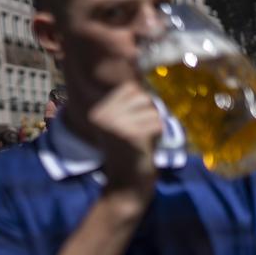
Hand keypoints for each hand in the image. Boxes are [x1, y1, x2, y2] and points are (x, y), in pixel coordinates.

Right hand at [90, 82, 162, 204]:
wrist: (126, 184)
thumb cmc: (126, 150)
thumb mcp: (120, 121)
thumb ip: (127, 100)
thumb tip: (141, 70)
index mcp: (97, 108)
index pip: (130, 88)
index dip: (138, 104)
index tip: (130, 124)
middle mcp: (102, 114)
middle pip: (142, 96)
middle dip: (147, 113)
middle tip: (137, 134)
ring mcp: (116, 124)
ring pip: (152, 109)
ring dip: (153, 124)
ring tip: (141, 140)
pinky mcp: (132, 134)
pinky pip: (158, 123)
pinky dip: (158, 135)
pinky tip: (146, 147)